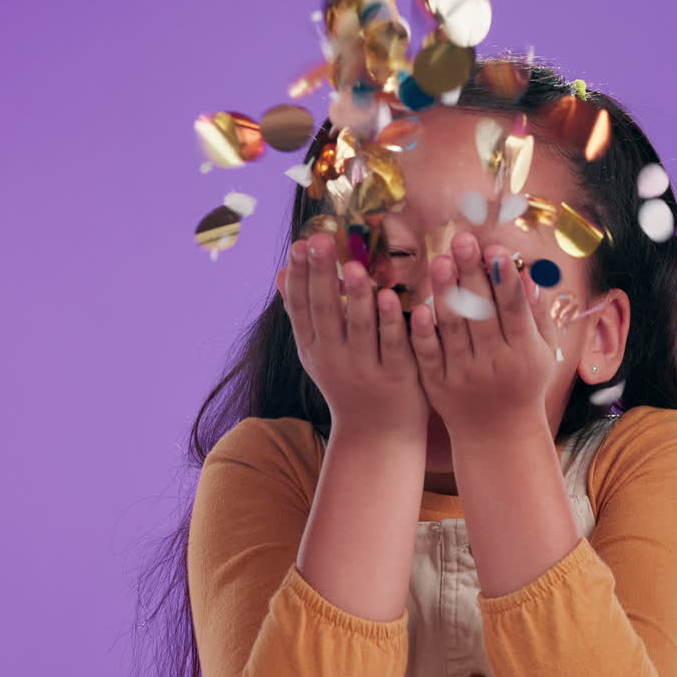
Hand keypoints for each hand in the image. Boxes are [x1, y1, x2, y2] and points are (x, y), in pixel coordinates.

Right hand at [276, 233, 429, 438]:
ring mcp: (365, 369)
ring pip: (360, 329)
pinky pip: (393, 345)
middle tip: (319, 241)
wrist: (376, 435)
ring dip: (357, 297)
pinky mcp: (398, 378)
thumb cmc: (348, 382)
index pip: (301, 307)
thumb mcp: (318, 351)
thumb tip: (278, 272)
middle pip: (326, 312)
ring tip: (354, 267)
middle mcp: (334, 358)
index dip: (299, 276)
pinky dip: (390, 322)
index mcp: (313, 347)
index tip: (299, 244)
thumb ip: (303, 313)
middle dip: (322, 275)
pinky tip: (390, 298)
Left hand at [407, 230, 557, 434]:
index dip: (504, 278)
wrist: (498, 435)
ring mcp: (466, 374)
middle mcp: (495, 362)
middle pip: (482, 312)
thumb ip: (537, 316)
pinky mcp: (439, 385)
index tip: (495, 248)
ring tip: (440, 261)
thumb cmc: (524, 384)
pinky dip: (424, 333)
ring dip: (446, 294)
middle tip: (462, 240)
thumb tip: (530, 276)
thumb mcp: (543, 353)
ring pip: (454, 330)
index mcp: (524, 351)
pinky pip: (430, 355)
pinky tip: (417, 307)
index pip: (514, 308)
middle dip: (473, 275)